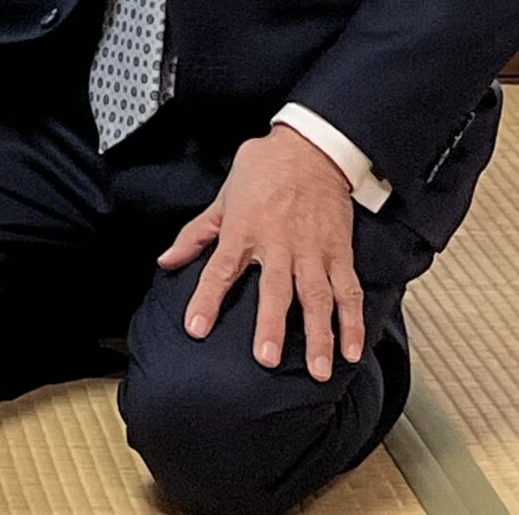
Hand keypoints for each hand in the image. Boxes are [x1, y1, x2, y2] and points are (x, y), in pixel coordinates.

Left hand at [159, 124, 362, 380]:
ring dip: (319, 335)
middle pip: (274, 290)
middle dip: (270, 325)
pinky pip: (348, 291)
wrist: (310, 148)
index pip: (220, 270)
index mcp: (244, 231)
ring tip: (318, 370)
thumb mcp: (223, 198)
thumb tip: (166, 261)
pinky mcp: (339, 253)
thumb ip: (196, 235)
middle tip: (266, 359)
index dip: (207, 299)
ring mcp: (312, 251)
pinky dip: (352, 321)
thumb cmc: (263, 170)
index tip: (196, 328)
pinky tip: (352, 349)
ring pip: (317, 298)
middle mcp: (279, 245)